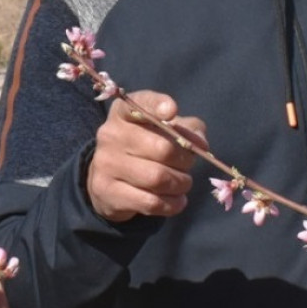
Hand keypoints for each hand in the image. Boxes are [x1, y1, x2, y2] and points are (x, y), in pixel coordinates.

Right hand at [87, 90, 207, 222]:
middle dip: (185, 160)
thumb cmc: (145, 147)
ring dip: (181, 183)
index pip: (140, 103)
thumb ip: (188, 129)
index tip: (172, 111)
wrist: (108, 181)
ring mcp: (106, 163)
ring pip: (158, 178)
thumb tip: (200, 143)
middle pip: (162, 148)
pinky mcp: (107, 191)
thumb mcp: (165, 131)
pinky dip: (172, 204)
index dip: (158, 105)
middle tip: (188, 165)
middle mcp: (111, 134)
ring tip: (183, 183)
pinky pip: (150, 202)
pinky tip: (177, 200)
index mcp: (124, 112)